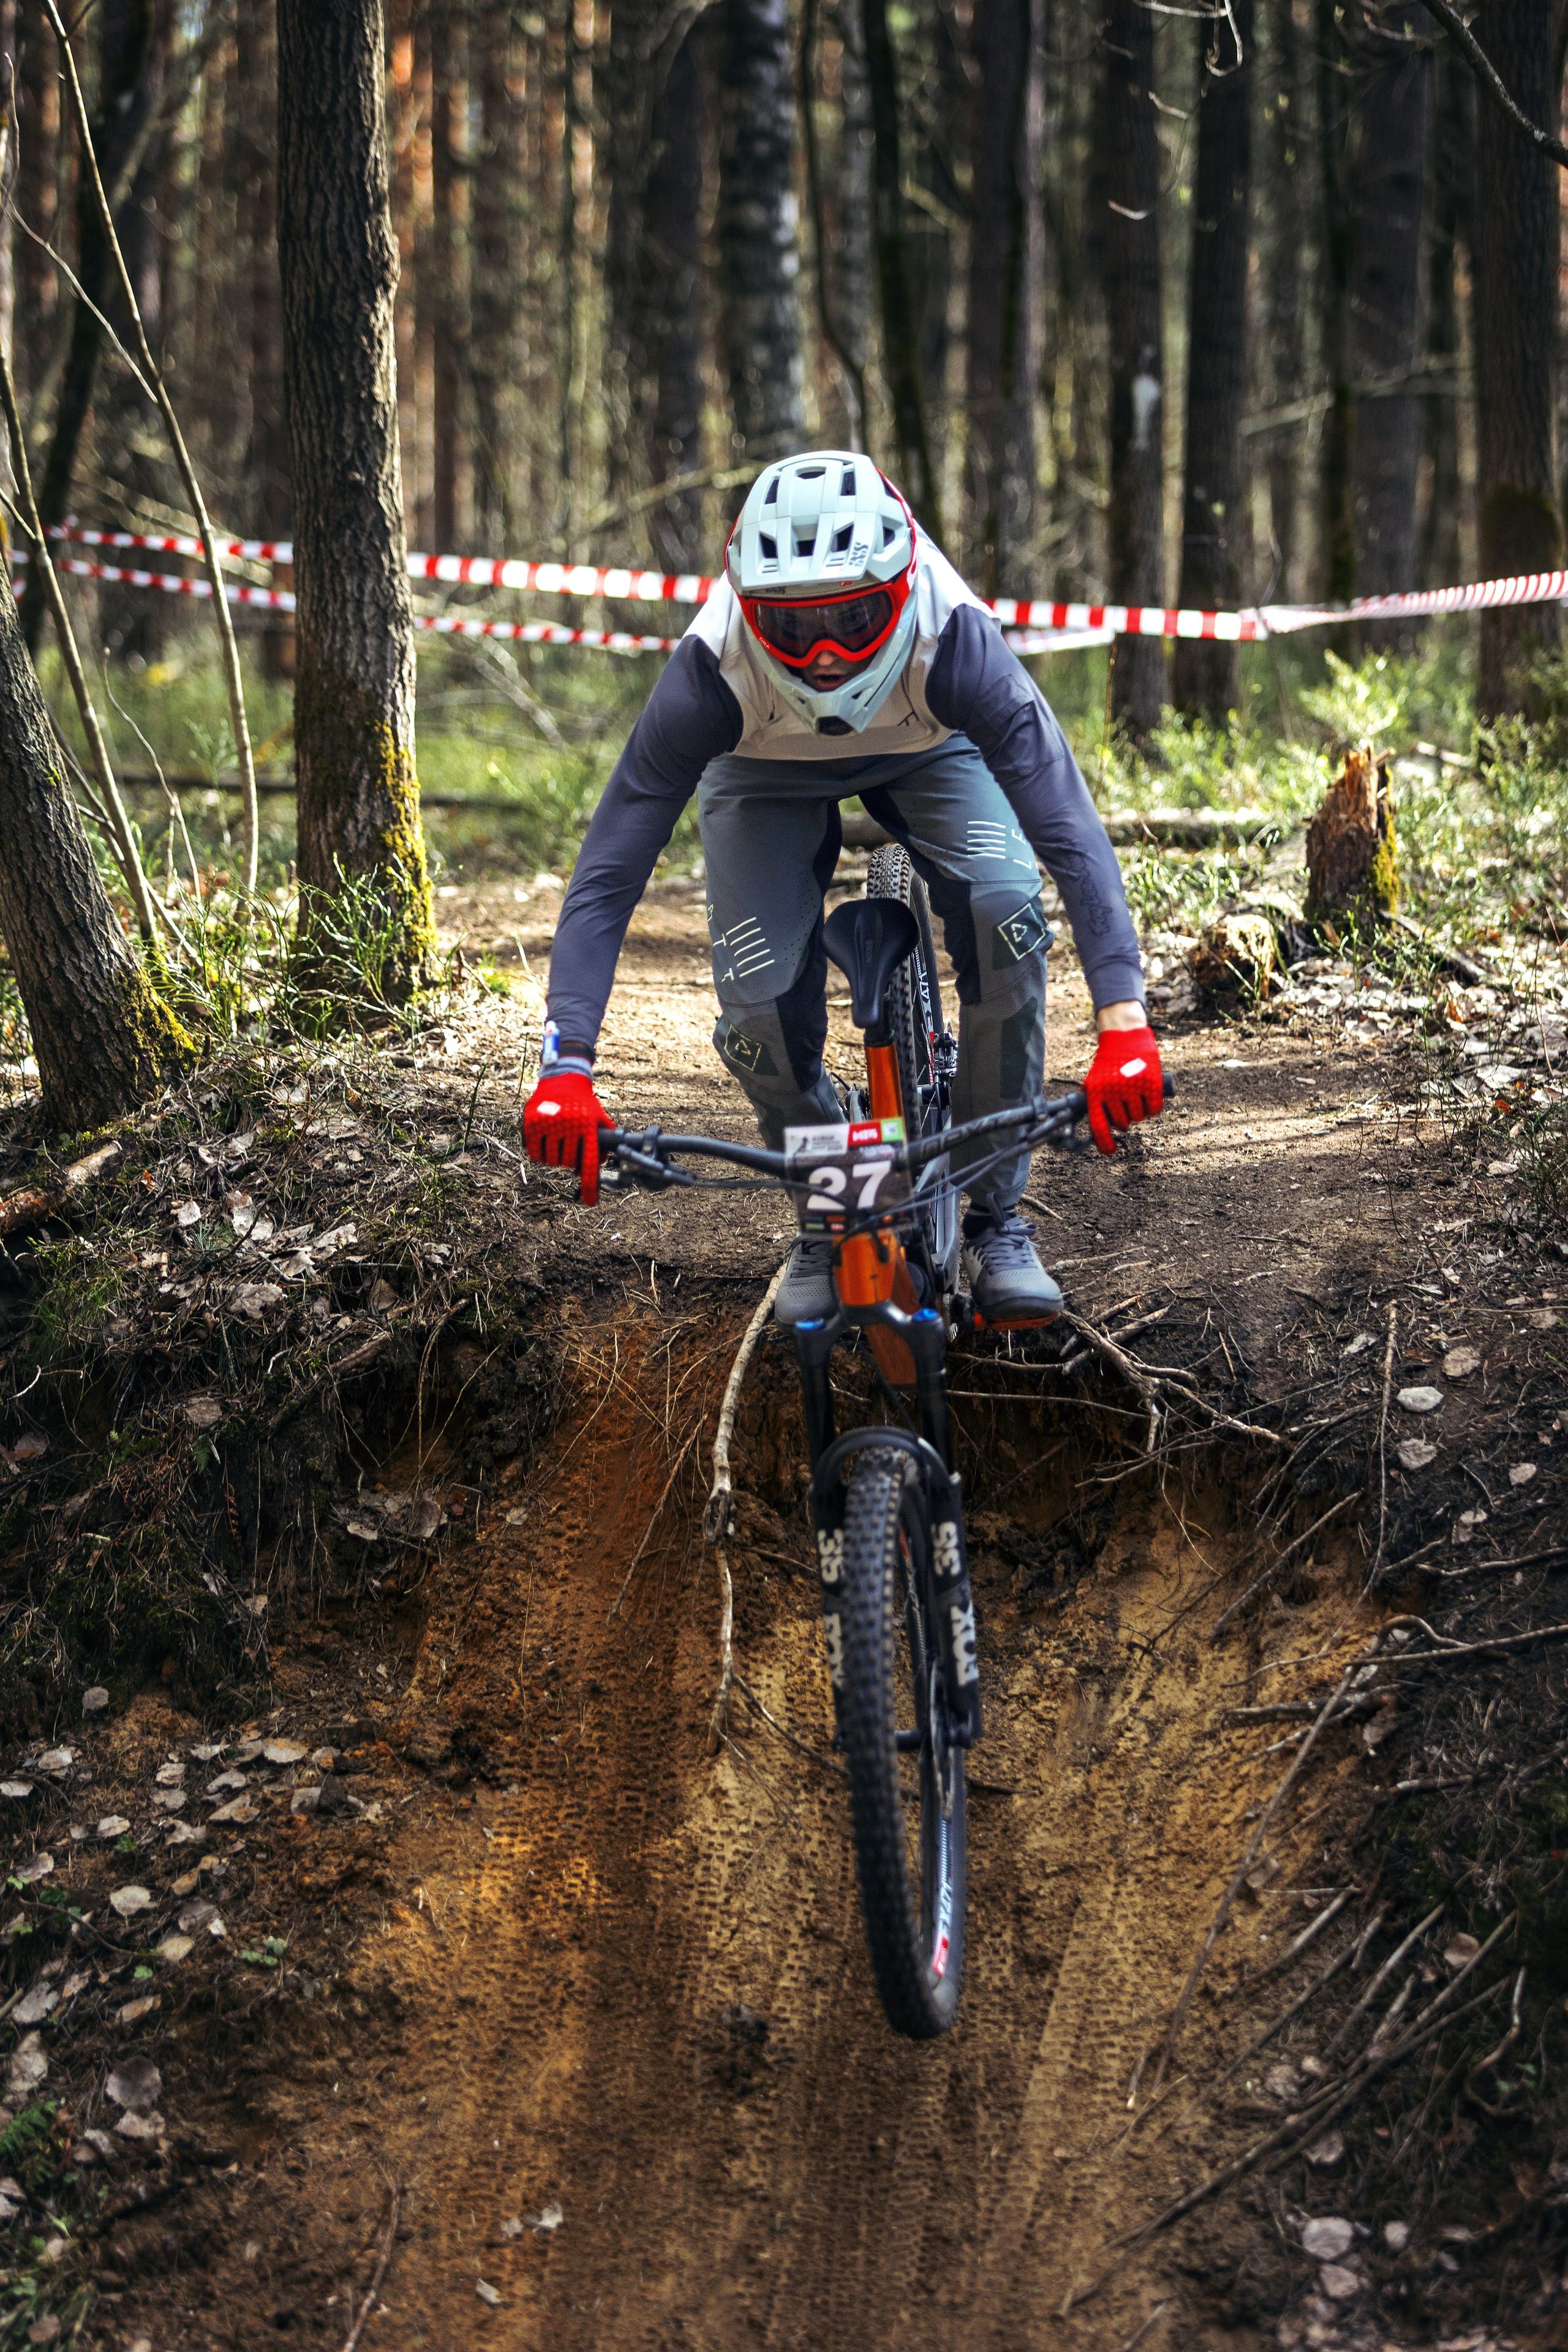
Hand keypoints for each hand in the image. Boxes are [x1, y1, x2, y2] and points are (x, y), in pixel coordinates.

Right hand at [522, 1069, 612, 1203]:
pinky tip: (545, 1143)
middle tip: (568, 1148)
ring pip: (551, 1160)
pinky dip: (540, 1154)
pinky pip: (535, 1153)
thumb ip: (605, 1140)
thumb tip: (604, 1165)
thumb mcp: (600, 1117)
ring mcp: (549, 1124)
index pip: (589, 1163)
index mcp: (588, 1126)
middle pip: (568, 1163)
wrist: (563, 1079)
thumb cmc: (584, 1103)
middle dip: (569, 1161)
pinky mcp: (532, 1123)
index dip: (590, 1185)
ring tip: (558, 1142)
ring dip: (554, 1157)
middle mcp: (569, 1125)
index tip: (590, 1202)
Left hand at [1083, 1022, 1162, 1155]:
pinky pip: (1154, 1109)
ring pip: (1139, 1117)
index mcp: (1096, 1093)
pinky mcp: (1151, 1082)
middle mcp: (1113, 1091)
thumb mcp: (1093, 1080)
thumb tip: (1096, 1130)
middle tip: (1126, 1109)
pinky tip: (1150, 1100)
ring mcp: (1133, 1087)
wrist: (1124, 1036)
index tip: (1111, 1151)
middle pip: (1122, 1124)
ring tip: (1136, 1099)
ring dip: (1139, 1114)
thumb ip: (1094, 1103)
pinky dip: (1153, 1108)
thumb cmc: (1108, 1061)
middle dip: (1124, 1121)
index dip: (1105, 1144)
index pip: (1099, 1127)